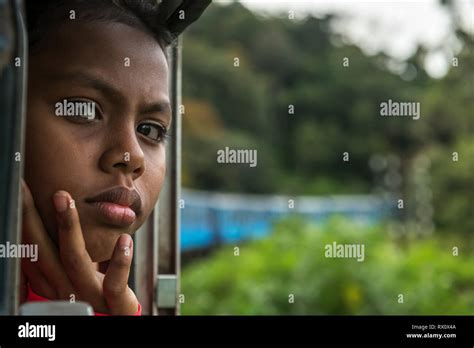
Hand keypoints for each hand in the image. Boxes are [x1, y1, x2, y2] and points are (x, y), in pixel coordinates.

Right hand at [20, 179, 138, 314]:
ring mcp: (89, 297)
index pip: (31, 248)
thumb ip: (63, 250)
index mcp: (53, 280)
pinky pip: (114, 285)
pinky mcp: (114, 305)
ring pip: (74, 262)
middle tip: (28, 188)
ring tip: (65, 200)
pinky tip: (124, 239)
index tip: (21, 190)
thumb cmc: (95, 288)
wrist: (116, 319)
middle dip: (33, 217)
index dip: (24, 219)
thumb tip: (48, 217)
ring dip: (68, 228)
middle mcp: (64, 290)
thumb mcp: (75, 267)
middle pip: (42, 252)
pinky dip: (120, 262)